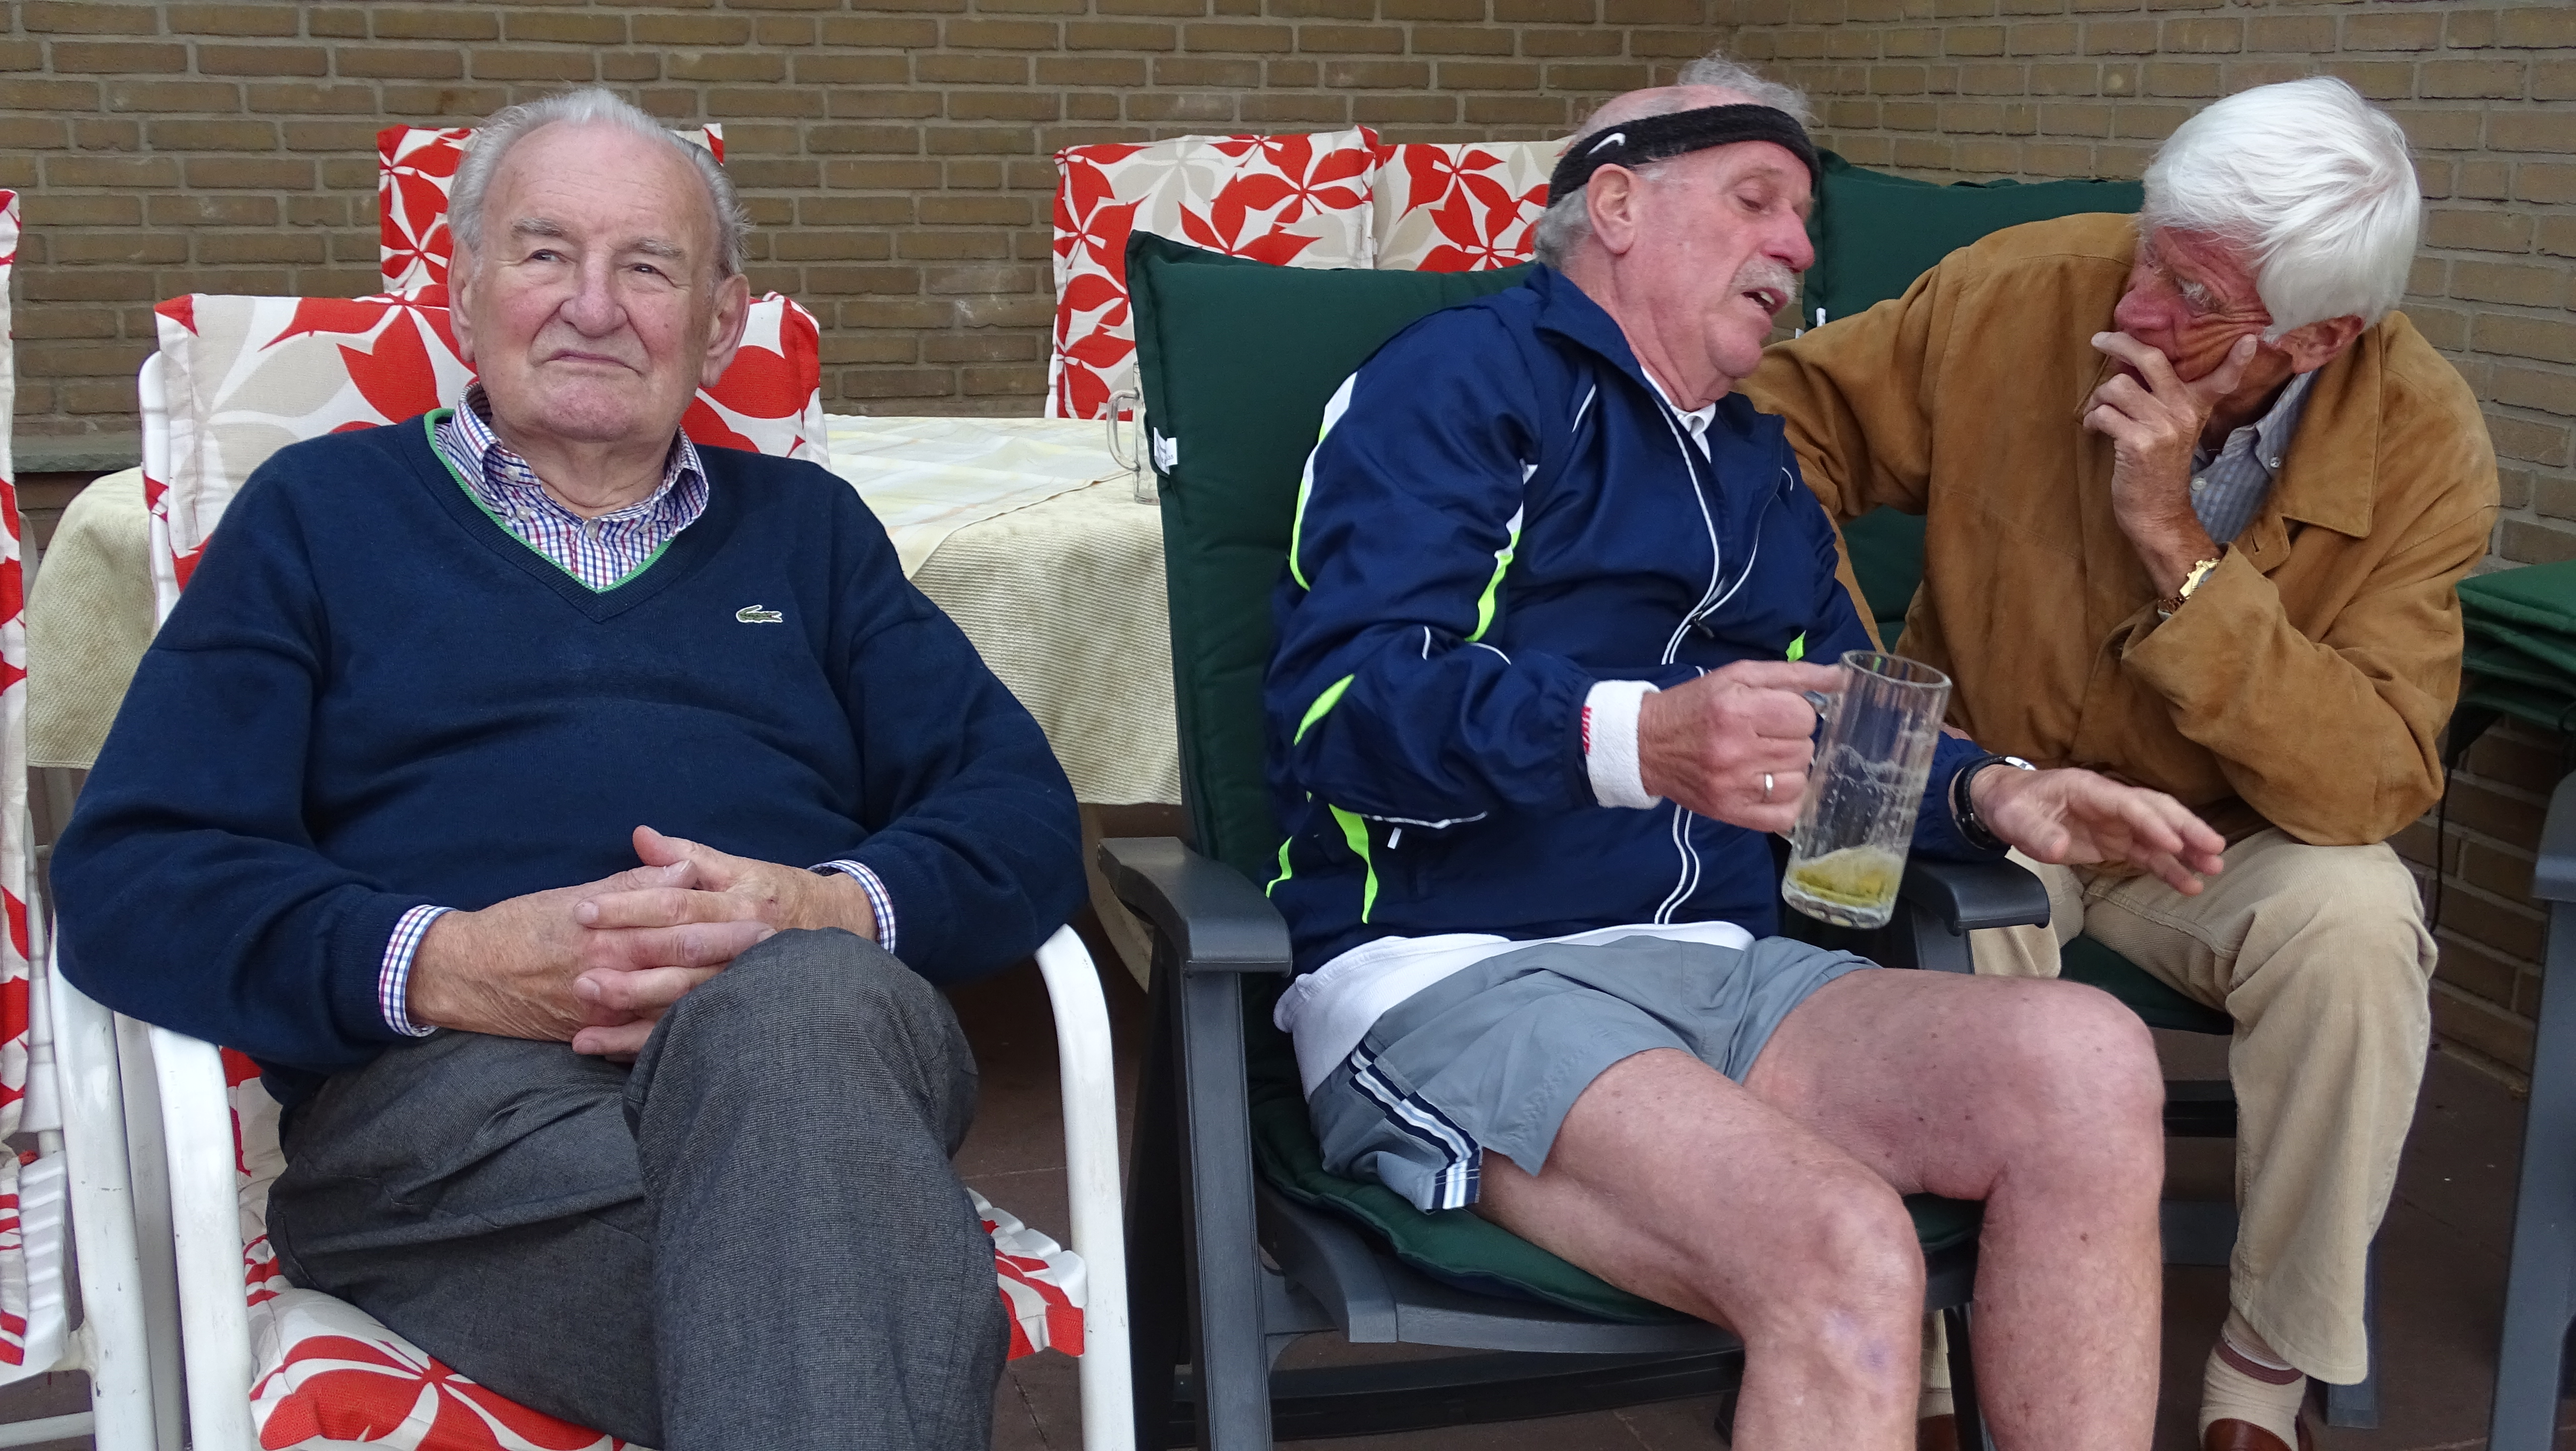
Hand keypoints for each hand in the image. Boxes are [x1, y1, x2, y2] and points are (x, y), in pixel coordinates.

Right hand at [407, 856, 775, 1044]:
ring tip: (762, 999)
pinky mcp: (589, 1034)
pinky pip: (639, 1042)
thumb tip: (683, 871)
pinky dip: (671, 1040)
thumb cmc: (518, 925)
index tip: (772, 920)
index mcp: (612, 931)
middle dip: (736, 965)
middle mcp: (612, 972)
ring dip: (714, 1002)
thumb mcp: (575, 897)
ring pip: (670, 1009)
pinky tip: (708, 1039)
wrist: (462, 972)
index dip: (730, 925)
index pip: (684, 925)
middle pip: (688, 968)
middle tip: (783, 958)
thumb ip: (632, 886)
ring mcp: (603, 1009)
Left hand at [564, 826, 880, 1057]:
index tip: (582, 911)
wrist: (841, 931)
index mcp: (737, 907)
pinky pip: (689, 1035)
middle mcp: (741, 950)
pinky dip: (646, 1046)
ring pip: (682, 1006)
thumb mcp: (740, 868)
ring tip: (582, 1033)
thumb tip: (640, 836)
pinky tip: (607, 1053)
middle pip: (679, 959)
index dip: (628, 908)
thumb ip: (688, 856)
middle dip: (627, 970)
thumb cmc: (780, 895)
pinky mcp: (737, 1017)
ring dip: (632, 1020)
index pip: (676, 905)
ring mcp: (741, 989)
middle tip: (576, 976)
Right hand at [1636, 660, 1845, 832]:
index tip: (1776, 713)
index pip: (1803, 716)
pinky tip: (1771, 786)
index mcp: (1737, 710)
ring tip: (1767, 760)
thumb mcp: (1737, 677)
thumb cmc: (1695, 705)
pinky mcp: (1730, 813)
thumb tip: (1840, 678)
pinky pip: (1785, 816)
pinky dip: (1787, 801)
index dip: (1796, 712)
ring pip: (1799, 781)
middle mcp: (1735, 750)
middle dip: (1793, 739)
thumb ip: (1791, 675)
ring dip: (1791, 769)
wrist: (1645, 745)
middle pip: (1803, 749)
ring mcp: (1733, 787)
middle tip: (1768, 735)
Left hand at [1970, 765, 2226, 895]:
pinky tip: (2189, 884)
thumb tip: (2060, 847)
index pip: (2129, 804)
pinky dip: (2168, 867)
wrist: (2005, 805)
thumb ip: (2036, 832)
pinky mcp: (2115, 842)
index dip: (2152, 823)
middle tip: (2215, 850)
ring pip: (2159, 835)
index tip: (2175, 843)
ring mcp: (2116, 823)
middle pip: (2157, 812)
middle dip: (2187, 829)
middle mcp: (2111, 803)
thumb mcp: (2014, 818)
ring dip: (2187, 851)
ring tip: (2213, 869)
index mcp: (2090, 789)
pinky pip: (2147, 854)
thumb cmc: (2012, 805)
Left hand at [2082, 331, 2254, 593]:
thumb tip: (2131, 367)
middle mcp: (2183, 412)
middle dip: (2120, 343)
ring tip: (2099, 412)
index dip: (2236, 360)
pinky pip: (2104, 413)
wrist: (2157, 513)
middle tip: (2101, 339)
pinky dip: (2093, 419)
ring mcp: (2162, 426)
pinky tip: (2096, 431)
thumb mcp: (2173, 432)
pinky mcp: (2138, 442)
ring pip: (2118, 386)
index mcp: (2197, 407)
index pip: (2222, 379)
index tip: (2247, 339)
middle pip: (2151, 359)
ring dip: (2099, 397)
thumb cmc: (2158, 470)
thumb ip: (2165, 401)